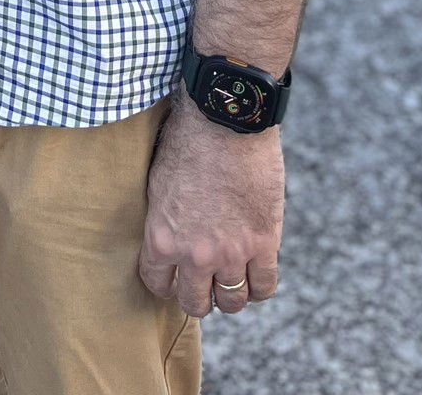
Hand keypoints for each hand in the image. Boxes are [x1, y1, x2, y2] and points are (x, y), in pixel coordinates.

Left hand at [138, 91, 283, 317]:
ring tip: (230, 278)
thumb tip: (169, 239)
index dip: (165, 283)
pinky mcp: (264, 243)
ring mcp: (231, 253)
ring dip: (230, 294)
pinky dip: (258, 286)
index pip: (157, 283)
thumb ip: (164, 219)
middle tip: (204, 282)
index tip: (173, 277)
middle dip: (198, 296)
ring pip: (231, 302)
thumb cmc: (187, 141)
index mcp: (162, 237)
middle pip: (195, 303)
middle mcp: (195, 254)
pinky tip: (254, 272)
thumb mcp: (158, 182)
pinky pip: (264, 287)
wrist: (225, 120)